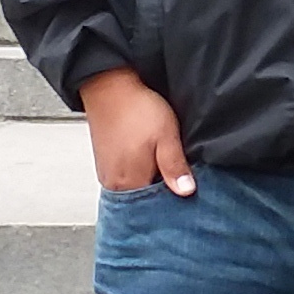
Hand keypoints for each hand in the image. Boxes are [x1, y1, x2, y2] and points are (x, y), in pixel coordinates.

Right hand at [80, 66, 194, 194]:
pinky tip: (149, 162)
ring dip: (150, 183)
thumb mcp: (166, 136)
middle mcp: (114, 183)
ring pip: (135, 190)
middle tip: (178, 179)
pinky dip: (140, 175)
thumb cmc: (136, 109)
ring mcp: (108, 174)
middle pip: (143, 202)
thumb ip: (174, 167)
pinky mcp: (106, 163)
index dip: (173, 201)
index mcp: (130, 182)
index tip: (185, 191)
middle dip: (161, 194)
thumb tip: (186, 191)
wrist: (109, 86)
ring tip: (163, 168)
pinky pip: (126, 179)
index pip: (155, 208)